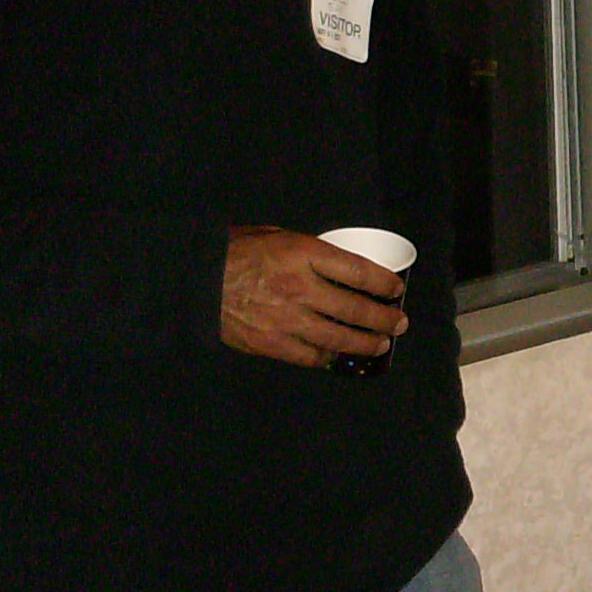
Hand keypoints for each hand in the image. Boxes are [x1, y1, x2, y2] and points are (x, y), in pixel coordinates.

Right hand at [220, 226, 406, 368]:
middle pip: (355, 308)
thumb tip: (337, 263)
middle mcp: (299, 287)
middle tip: (398, 322)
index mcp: (301, 253)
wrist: (192, 280)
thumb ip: (307, 250)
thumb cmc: (233, 251)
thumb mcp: (273, 235)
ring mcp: (286, 319)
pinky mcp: (271, 343)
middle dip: (384, 318)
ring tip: (381, 343)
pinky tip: (340, 354)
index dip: (383, 282)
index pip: (357, 270)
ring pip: (339, 338)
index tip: (396, 289)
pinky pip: (311, 356)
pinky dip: (329, 356)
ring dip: (366, 342)